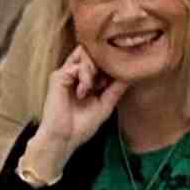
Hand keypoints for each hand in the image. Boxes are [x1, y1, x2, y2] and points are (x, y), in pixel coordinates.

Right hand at [27, 46, 111, 171]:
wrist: (64, 139)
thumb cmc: (81, 126)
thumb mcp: (105, 105)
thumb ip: (116, 89)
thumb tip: (131, 74)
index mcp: (86, 79)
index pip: (100, 59)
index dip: (111, 63)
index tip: (120, 74)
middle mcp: (75, 73)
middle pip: (92, 50)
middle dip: (103, 61)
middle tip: (106, 80)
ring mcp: (66, 73)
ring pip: (85, 53)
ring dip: (94, 68)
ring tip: (92, 88)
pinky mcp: (58, 77)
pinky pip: (77, 66)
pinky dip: (85, 77)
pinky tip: (82, 93)